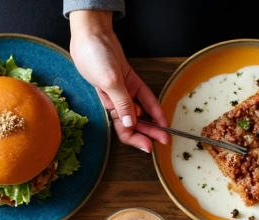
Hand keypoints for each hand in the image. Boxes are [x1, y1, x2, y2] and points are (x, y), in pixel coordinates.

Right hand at [69, 10, 169, 152]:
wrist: (93, 34)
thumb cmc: (94, 57)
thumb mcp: (109, 81)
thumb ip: (121, 102)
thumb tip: (129, 123)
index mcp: (107, 104)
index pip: (122, 129)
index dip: (135, 139)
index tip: (148, 146)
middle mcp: (115, 101)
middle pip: (134, 123)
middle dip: (149, 134)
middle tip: (164, 141)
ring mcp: (123, 90)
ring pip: (140, 111)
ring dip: (152, 122)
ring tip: (165, 131)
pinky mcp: (129, 80)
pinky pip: (143, 96)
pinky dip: (152, 105)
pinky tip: (160, 115)